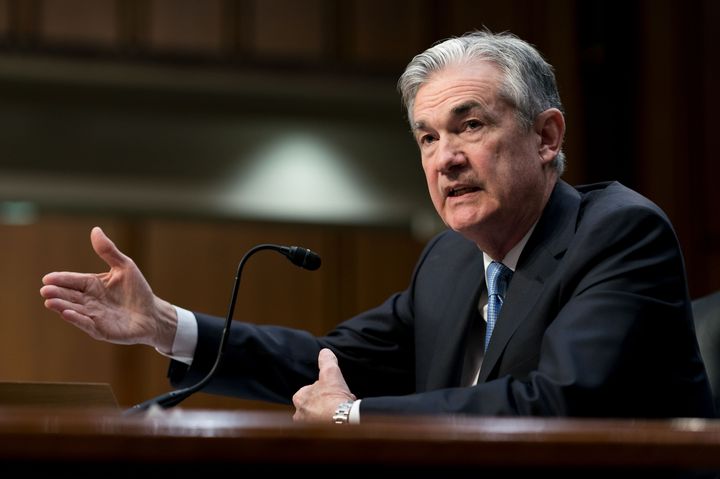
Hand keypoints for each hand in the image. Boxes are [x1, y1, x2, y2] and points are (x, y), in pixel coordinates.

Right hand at [39, 226, 176, 351]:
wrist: (152, 314)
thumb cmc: (137, 291)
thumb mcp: (125, 267)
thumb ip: (108, 251)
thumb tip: (95, 229)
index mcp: (93, 285)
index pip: (74, 281)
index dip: (61, 280)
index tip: (47, 278)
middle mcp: (90, 301)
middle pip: (70, 296)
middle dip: (57, 294)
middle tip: (45, 291)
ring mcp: (94, 316)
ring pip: (75, 310)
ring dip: (62, 306)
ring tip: (50, 302)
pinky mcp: (102, 330)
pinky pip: (87, 324)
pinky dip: (77, 319)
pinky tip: (67, 314)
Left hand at [292, 348, 355, 422]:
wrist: (342, 420)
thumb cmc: (333, 396)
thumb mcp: (330, 372)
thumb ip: (326, 360)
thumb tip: (325, 352)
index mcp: (299, 398)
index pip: (308, 391)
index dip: (322, 389)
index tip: (332, 390)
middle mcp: (300, 415)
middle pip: (314, 406)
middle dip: (325, 404)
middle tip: (338, 401)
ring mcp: (308, 428)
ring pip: (319, 418)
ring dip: (329, 415)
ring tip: (341, 412)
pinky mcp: (317, 437)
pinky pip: (325, 428)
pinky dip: (331, 425)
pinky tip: (341, 421)